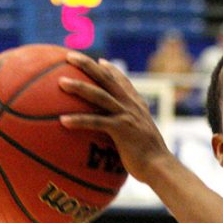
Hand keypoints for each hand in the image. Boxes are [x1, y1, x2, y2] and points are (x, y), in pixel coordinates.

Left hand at [58, 53, 174, 181]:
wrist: (161, 167)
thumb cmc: (150, 160)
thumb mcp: (142, 139)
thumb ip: (131, 132)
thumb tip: (121, 140)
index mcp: (137, 106)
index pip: (123, 82)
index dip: (111, 70)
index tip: (99, 61)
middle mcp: (132, 106)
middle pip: (107, 79)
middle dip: (88, 65)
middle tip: (69, 55)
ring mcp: (127, 116)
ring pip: (99, 96)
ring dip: (79, 87)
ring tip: (61, 82)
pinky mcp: (122, 129)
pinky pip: (96, 122)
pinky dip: (79, 121)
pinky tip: (62, 120)